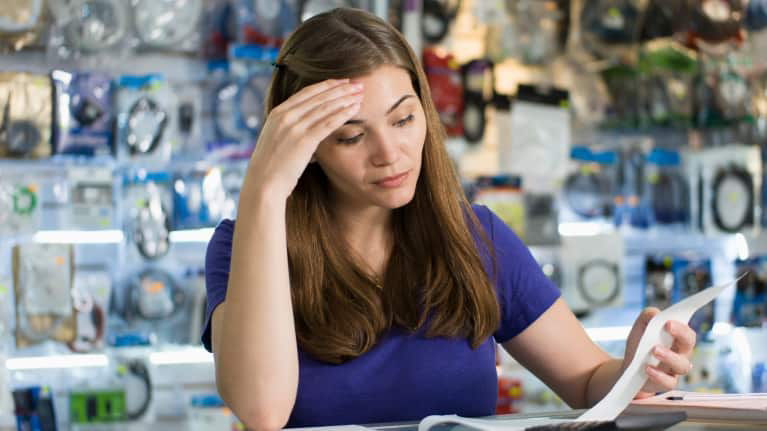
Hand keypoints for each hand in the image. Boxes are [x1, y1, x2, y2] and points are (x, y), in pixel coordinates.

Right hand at [245, 78, 363, 199]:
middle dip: (340, 88)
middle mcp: (285, 116)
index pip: (306, 93)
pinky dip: (344, 113)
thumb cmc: (271, 168)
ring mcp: (294, 127)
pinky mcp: (304, 140)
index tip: (341, 82)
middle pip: (318, 96)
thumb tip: (303, 129)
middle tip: (357, 84)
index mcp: (277, 113)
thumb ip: (288, 130)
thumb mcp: (277, 141)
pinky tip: (356, 108)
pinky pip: (328, 122)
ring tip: (360, 93)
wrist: (263, 185)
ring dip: (345, 98)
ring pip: (325, 107)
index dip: (326, 86)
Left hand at [621, 308, 696, 397]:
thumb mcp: (640, 328)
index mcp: (677, 339)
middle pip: (689, 344)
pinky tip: (647, 368)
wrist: (630, 370)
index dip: (682, 326)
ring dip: (669, 356)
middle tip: (667, 327)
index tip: (669, 322)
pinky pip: (669, 381)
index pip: (687, 331)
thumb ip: (648, 316)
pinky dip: (659, 375)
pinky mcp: (667, 383)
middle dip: (680, 334)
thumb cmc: (640, 347)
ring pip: (682, 365)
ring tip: (654, 350)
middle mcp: (681, 353)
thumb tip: (656, 313)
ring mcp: (675, 369)